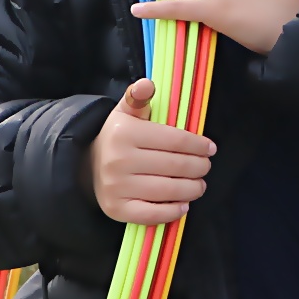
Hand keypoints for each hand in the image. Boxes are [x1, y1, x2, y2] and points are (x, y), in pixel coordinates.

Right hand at [83, 79, 214, 225]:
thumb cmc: (118, 138)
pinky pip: (152, 214)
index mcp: (125, 133)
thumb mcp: (125, 112)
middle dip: (199, 167)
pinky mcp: (117, 209)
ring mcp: (117, 187)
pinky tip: (183, 205)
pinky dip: (173, 212)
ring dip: (192, 189)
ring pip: (169, 191)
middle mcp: (119, 161)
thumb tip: (147, 84)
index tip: (210, 148)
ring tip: (199, 185)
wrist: (88, 167)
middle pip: (175, 166)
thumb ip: (138, 97)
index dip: (198, 145)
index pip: (174, 140)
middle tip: (205, 167)